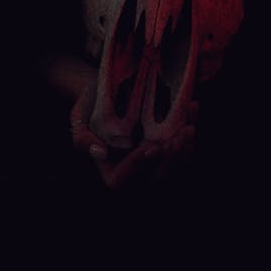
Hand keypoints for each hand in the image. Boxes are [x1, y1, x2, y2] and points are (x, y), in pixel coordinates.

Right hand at [70, 80, 198, 190]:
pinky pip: (182, 147)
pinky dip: (189, 128)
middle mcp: (134, 172)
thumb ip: (82, 140)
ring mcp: (153, 161)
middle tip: (180, 135)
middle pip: (155, 178)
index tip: (152, 147)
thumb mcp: (78, 120)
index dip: (138, 167)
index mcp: (110, 171)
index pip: (122, 181)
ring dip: (185, 148)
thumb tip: (102, 153)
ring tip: (189, 125)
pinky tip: (192, 107)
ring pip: (174, 166)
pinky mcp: (167, 147)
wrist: (105, 90)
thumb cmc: (88, 106)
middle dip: (171, 160)